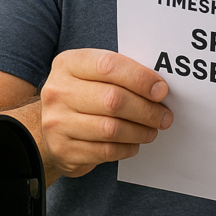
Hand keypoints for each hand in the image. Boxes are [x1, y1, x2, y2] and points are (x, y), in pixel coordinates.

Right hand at [39, 48, 173, 179]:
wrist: (51, 125)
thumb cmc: (82, 94)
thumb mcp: (93, 74)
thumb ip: (121, 74)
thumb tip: (158, 87)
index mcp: (68, 64)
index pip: (109, 66)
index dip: (140, 78)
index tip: (161, 90)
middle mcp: (58, 91)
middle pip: (113, 100)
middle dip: (146, 109)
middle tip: (164, 116)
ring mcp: (57, 122)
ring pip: (111, 129)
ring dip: (140, 131)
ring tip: (152, 130)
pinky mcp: (63, 149)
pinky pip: (105, 151)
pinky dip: (127, 148)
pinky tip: (134, 142)